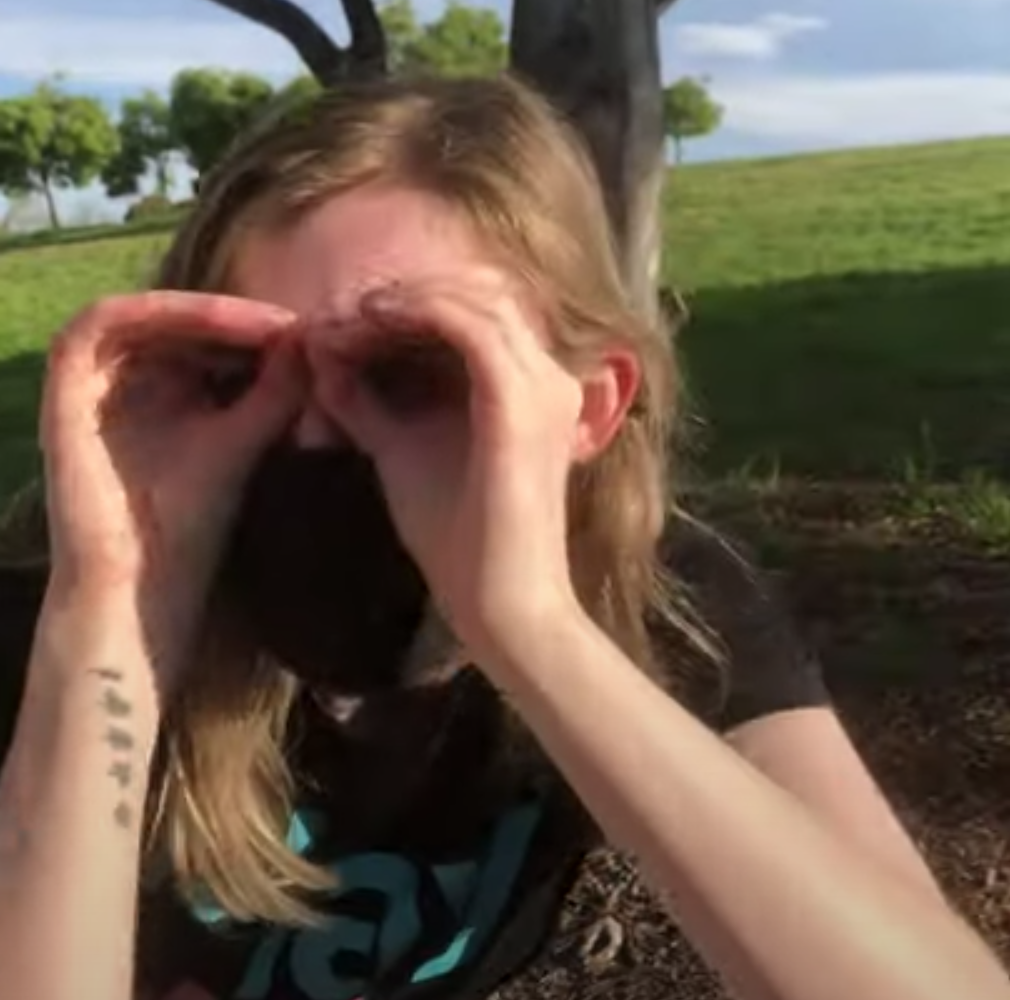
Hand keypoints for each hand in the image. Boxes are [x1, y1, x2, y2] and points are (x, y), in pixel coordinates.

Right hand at [40, 292, 303, 686]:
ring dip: (208, 311)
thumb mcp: (246, 441)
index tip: (315, 335)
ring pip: (151, 312)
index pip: (213, 336)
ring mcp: (95, 378)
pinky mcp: (65, 381)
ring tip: (265, 325)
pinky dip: (158, 311)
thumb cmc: (195, 521)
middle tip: (296, 324)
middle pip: (185, 319)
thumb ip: (276, 391)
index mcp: (171, 390)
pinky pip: (103, 320)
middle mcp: (132, 378)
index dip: (261, 328)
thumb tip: (309, 337)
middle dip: (243, 317)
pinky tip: (217, 322)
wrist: (141, 578)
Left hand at [310, 271, 583, 656]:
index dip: (411, 302)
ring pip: (472, 297)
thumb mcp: (403, 451)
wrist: (501, 604)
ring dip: (403, 298)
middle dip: (404, 292)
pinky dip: (413, 313)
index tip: (345, 321)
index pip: (477, 310)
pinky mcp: (520, 400)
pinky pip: (466, 325)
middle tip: (340, 311)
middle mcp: (549, 372)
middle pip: (477, 291)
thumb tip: (325, 361)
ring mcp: (542, 383)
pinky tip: (366, 323)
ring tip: (346, 317)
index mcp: (532, 384)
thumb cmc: (460, 539)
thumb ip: (369, 405)